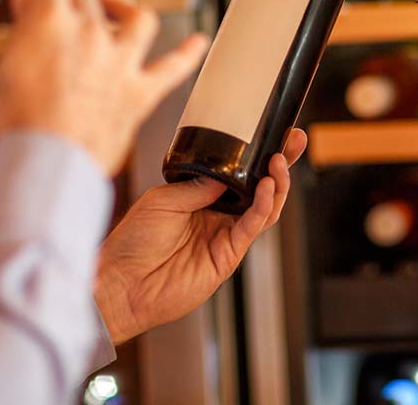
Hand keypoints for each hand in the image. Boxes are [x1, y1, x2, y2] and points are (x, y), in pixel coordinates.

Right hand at [0, 0, 208, 174]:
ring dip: (128, 12)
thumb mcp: (6, 67)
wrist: (50, 161)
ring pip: (138, 19)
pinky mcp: (140, 94)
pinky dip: (189, 54)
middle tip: (61, 20)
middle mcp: (92, 35)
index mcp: (53, 23)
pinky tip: (198, 42)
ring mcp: (121, 63)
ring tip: (120, 13)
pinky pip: (174, 68)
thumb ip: (23, 35)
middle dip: (72, 5)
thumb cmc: (23, 123)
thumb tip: (30, 14)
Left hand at [94, 129, 307, 344]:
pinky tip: (266, 188)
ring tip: (278, 162)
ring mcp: (225, 237)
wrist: (122, 282)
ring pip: (264, 208)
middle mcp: (217, 217)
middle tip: (294, 141)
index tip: (273, 134)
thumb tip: (226, 170)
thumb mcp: (162, 200)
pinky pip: (252, 227)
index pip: (237, 175)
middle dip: (280, 165)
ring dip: (276, 184)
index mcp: (200, 200)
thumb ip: (197, 186)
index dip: (257, 157)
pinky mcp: (228, 257)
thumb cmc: (133, 243)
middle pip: (259, 189)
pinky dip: (263, 207)